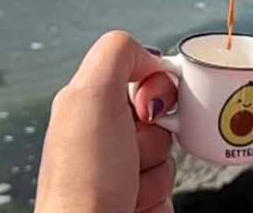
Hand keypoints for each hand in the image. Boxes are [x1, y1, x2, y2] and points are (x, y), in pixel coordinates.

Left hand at [36, 31, 178, 212]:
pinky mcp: (142, 195)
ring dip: (155, 167)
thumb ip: (116, 54)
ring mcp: (122, 166)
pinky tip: (132, 202)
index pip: (136, 71)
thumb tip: (148, 56)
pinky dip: (157, 193)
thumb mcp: (90, 95)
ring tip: (126, 184)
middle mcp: (102, 132)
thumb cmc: (82, 177)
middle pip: (159, 110)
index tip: (147, 105)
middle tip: (132, 148)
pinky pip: (171, 182)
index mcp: (85, 102)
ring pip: (168, 148)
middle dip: (156, 131)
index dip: (153, 83)